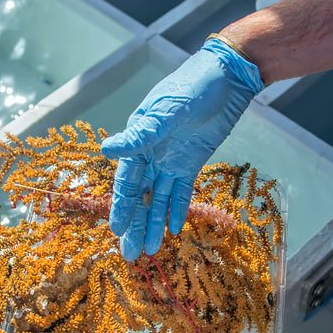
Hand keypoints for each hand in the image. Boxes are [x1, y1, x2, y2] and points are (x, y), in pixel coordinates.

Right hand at [101, 37, 262, 259]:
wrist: (226, 78)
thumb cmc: (191, 87)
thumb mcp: (166, 112)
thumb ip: (140, 135)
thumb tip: (106, 150)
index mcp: (138, 141)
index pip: (127, 180)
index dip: (122, 206)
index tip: (116, 229)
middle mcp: (150, 154)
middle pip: (140, 196)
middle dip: (135, 224)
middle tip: (130, 253)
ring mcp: (170, 160)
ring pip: (159, 199)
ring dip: (154, 223)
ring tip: (150, 249)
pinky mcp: (191, 163)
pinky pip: (181, 192)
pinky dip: (176, 209)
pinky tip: (172, 229)